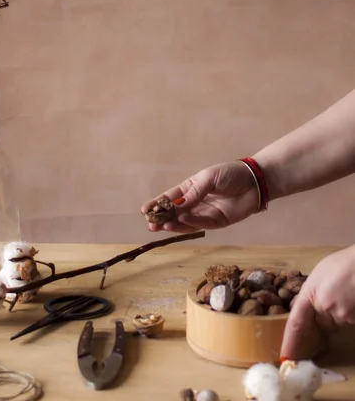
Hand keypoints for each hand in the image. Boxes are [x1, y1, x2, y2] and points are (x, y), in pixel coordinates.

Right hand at [140, 161, 259, 232]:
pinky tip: (181, 221)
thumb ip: (194, 193)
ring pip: (186, 222)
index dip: (157, 203)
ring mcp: (206, 213)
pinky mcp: (218, 222)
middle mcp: (196, 202)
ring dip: (174, 225)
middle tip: (150, 225)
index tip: (144, 210)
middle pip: (175, 213)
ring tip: (162, 226)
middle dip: (162, 219)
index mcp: (191, 188)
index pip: (171, 197)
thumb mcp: (209, 178)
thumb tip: (177, 206)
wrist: (256, 181)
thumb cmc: (231, 174)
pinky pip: (202, 225)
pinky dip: (191, 224)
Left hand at [281, 245, 354, 359]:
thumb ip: (312, 293)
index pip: (296, 324)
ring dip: (341, 313)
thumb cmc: (344, 263)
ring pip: (338, 322)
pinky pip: (350, 321)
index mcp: (309, 294)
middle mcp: (324, 307)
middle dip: (326, 315)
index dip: (290, 342)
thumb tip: (312, 308)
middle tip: (337, 295)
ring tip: (348, 292)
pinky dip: (351, 312)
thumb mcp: (320, 275)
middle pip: (322, 324)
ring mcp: (342, 315)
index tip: (285, 357)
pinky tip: (353, 296)